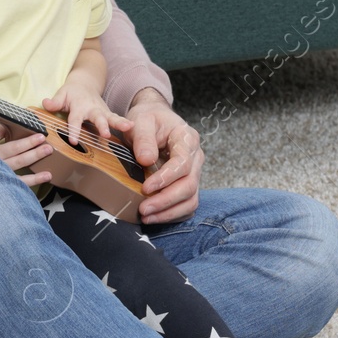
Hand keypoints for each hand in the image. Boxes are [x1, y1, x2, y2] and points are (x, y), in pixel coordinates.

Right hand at [0, 126, 54, 187]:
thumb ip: (0, 131)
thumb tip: (15, 123)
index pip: (13, 146)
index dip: (28, 142)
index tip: (41, 136)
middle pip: (19, 160)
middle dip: (35, 154)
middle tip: (48, 149)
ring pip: (18, 177)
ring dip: (34, 176)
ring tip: (48, 174)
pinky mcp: (1, 186)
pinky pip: (16, 187)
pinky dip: (29, 186)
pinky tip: (41, 182)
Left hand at [42, 83, 132, 150]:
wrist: (85, 83)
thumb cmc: (71, 92)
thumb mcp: (61, 94)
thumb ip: (55, 101)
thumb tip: (45, 103)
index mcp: (79, 106)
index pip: (75, 120)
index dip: (74, 131)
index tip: (74, 141)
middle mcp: (92, 109)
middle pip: (97, 118)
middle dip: (102, 126)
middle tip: (106, 134)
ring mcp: (102, 111)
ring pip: (111, 117)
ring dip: (119, 122)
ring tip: (128, 127)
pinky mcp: (108, 113)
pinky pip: (116, 118)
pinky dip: (124, 123)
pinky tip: (132, 127)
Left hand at [126, 89, 202, 223]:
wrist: (155, 120)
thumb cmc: (148, 119)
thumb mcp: (142, 121)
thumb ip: (143, 138)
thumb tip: (146, 160)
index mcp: (187, 139)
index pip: (182, 164)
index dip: (165, 179)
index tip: (145, 188)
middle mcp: (195, 158)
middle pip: (189, 185)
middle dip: (166, 201)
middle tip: (143, 209)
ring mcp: (194, 173)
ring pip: (191, 199)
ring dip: (169, 212)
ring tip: (146, 217)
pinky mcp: (188, 184)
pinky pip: (187, 205)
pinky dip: (172, 215)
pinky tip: (154, 217)